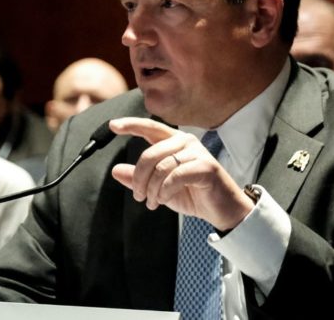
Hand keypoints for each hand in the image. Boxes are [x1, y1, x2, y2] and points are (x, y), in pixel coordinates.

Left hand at [109, 117, 253, 230]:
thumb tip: (115, 170)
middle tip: (139, 197)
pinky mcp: (206, 167)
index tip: (113, 125)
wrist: (221, 210)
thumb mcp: (159, 188)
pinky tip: (164, 200)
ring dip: (152, 189)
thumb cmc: (193, 195)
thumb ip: (140, 179)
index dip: (131, 124)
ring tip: (153, 202)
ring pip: (161, 167)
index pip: (150, 127)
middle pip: (150, 153)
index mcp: (174, 142)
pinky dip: (165, 191)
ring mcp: (197, 152)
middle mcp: (186, 142)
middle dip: (139, 178)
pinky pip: (175, 176)